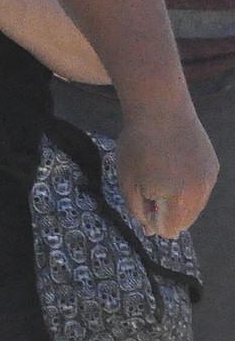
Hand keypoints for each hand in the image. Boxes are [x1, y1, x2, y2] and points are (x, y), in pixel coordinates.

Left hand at [115, 105, 217, 237]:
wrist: (161, 110)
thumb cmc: (137, 145)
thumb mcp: (128, 182)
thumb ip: (139, 211)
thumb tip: (151, 230)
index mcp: (176, 199)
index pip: (169, 229)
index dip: (153, 221)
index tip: (144, 201)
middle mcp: (198, 192)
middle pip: (185, 222)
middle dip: (167, 214)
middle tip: (152, 188)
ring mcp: (209, 180)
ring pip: (195, 207)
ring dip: (179, 203)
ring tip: (163, 178)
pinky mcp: (213, 167)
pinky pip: (201, 190)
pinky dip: (189, 189)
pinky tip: (175, 170)